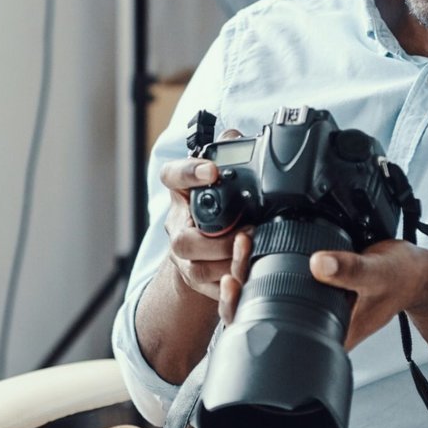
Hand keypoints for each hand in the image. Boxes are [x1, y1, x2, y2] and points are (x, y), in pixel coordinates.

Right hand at [159, 129, 247, 300]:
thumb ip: (229, 155)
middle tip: (248, 232)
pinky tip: (250, 278)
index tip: (213, 171)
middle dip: (217, 240)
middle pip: (183, 238)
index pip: (173, 177)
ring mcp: (185, 258)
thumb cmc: (218, 209)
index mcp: (183, 194)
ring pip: (197, 268)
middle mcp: (178, 226)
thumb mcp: (223, 180)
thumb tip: (235, 136)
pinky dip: (231, 288)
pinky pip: (211, 291)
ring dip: (228, 263)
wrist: (207, 250)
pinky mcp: (198, 282)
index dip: (190, 173)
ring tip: (254, 253)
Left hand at [218, 236, 427, 351]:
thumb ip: (351, 269)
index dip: (242, 311)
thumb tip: (319, 263)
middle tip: (240, 247)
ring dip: (248, 267)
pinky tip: (258, 239)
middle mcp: (308, 325)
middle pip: (256, 312)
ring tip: (245, 239)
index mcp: (320, 336)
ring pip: (263, 294)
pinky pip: (277, 278)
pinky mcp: (310, 286)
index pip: (268, 333)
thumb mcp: (378, 272)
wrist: (415, 272)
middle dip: (239, 281)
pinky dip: (264, 260)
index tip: (235, 279)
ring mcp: (307, 306)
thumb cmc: (400, 279)